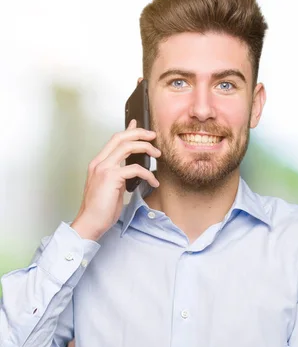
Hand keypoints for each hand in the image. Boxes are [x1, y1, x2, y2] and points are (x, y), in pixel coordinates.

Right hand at [71, 120, 160, 240]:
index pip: (114, 139)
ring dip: (146, 148)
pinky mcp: (111, 178)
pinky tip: (153, 182)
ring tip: (158, 155)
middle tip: (153, 136)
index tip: (139, 125)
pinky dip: (148, 174)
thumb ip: (119, 173)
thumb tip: (131, 166)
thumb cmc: (101, 208)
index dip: (128, 130)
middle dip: (139, 133)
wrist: (90, 222)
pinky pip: (135, 169)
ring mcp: (104, 169)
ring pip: (127, 147)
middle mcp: (99, 163)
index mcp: (98, 163)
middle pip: (121, 137)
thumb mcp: (111, 186)